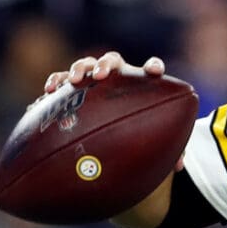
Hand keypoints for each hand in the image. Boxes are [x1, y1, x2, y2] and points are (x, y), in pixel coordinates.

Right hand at [43, 52, 183, 171]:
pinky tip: (48, 92)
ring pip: (85, 64)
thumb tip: (178, 167)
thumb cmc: (137, 129)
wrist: (111, 125)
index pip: (150, 68)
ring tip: (73, 81)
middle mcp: (116, 76)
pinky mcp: (72, 87)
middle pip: (112, 60)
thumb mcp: (151, 138)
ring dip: (78, 69)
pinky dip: (56, 81)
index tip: (154, 72)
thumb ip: (167, 147)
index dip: (152, 66)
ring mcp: (92, 79)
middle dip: (105, 65)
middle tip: (100, 76)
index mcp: (140, 83)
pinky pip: (61, 79)